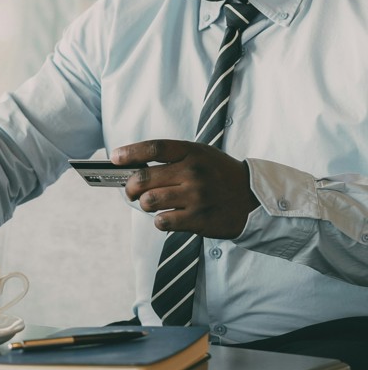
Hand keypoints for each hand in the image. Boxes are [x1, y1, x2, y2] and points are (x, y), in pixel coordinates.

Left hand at [111, 139, 259, 238]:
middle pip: (144, 178)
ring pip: (149, 201)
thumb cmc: (219, 175)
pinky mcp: (198, 219)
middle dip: (130, 187)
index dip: (130, 153)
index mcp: (192, 153)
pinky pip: (163, 221)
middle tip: (132, 191)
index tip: (115, 158)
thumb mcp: (201, 156)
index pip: (154, 148)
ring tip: (153, 203)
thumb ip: (172, 158)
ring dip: (145, 204)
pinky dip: (160, 220)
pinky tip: (169, 216)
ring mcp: (196, 196)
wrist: (253, 199)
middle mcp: (193, 172)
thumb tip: (133, 167)